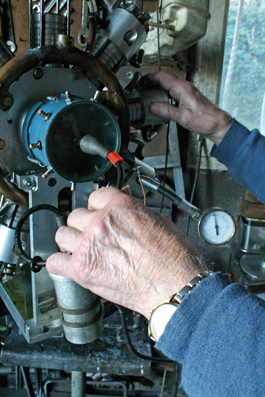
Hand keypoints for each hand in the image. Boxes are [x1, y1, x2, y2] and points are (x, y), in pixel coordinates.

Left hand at [46, 187, 204, 317]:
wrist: (175, 286)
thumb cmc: (174, 258)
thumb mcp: (158, 220)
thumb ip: (132, 212)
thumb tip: (122, 209)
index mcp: (120, 207)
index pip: (95, 197)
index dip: (98, 208)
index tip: (99, 214)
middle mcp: (101, 222)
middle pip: (76, 215)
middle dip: (85, 225)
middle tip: (94, 235)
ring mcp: (89, 245)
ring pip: (62, 234)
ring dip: (71, 241)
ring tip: (82, 249)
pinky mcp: (82, 269)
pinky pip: (55, 261)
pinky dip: (60, 264)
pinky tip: (70, 265)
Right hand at [147, 71, 232, 145]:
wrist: (216, 123)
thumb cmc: (205, 120)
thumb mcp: (183, 118)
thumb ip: (166, 111)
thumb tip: (152, 107)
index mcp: (183, 88)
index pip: (163, 76)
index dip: (150, 77)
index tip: (141, 81)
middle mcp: (185, 86)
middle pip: (165, 77)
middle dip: (152, 80)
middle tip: (143, 86)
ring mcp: (187, 90)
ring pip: (170, 82)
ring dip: (158, 85)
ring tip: (149, 91)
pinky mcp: (188, 95)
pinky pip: (174, 88)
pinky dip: (165, 90)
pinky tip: (162, 99)